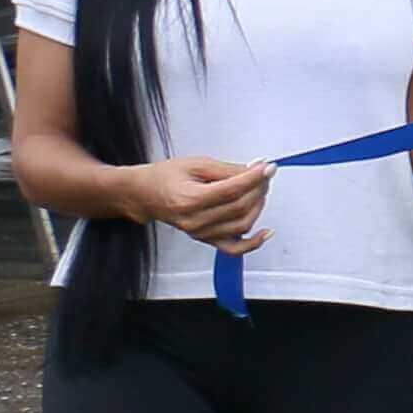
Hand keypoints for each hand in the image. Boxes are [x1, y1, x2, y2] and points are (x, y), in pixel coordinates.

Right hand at [136, 154, 271, 251]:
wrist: (144, 194)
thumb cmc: (165, 177)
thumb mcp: (195, 164)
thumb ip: (227, 169)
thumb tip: (255, 170)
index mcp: (189, 199)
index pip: (232, 190)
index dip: (255, 178)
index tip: (268, 168)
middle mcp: (194, 220)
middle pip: (239, 207)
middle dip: (259, 189)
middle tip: (265, 174)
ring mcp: (200, 233)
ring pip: (241, 225)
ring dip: (258, 206)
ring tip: (260, 189)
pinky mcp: (205, 239)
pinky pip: (234, 248)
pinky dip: (253, 243)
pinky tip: (266, 232)